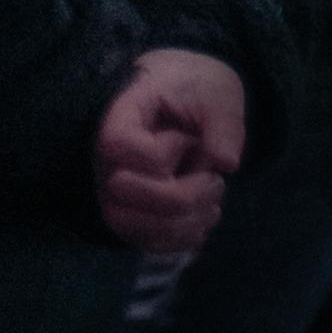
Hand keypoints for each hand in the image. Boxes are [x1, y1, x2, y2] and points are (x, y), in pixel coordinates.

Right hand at [95, 48, 248, 252]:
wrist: (186, 98)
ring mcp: (114, 190)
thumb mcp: (216, 91)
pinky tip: (205, 215)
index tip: (185, 137)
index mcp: (119, 115)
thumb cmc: (195, 89)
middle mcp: (106, 157)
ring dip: (184, 223)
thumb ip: (223, 121)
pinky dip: (183, 238)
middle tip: (212, 177)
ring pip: (133, 227)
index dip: (161, 152)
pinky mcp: (132, 214)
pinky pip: (147, 243)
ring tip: (213, 200)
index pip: (118, 146)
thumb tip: (225, 163)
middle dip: (180, 195)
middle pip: (121, 195)